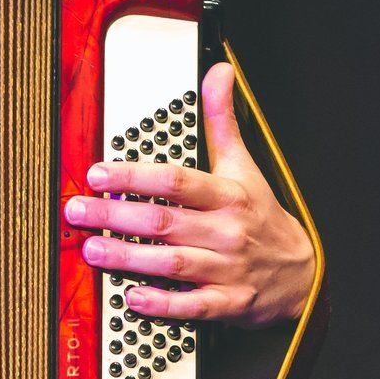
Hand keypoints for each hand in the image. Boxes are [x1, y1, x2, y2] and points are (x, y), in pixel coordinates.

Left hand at [63, 61, 314, 328]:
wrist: (302, 272)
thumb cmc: (261, 215)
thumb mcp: (244, 165)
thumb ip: (222, 120)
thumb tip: (218, 72)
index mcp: (227, 195)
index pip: (175, 181)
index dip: (133, 177)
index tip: (97, 174)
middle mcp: (225, 231)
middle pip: (164, 221)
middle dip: (115, 216)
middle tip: (77, 211)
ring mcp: (227, 269)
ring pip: (171, 263)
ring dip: (127, 257)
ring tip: (91, 249)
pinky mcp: (228, 303)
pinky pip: (192, 306)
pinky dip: (162, 303)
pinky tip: (131, 296)